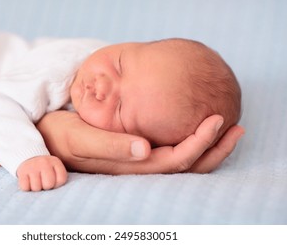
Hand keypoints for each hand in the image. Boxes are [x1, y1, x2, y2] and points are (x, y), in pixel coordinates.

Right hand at [16, 155, 67, 190]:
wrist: (29, 160)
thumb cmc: (45, 171)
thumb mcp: (55, 170)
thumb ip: (58, 179)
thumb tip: (55, 195)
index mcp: (55, 162)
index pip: (61, 179)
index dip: (57, 184)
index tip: (53, 181)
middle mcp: (45, 162)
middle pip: (49, 184)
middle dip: (46, 187)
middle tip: (43, 183)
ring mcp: (33, 166)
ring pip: (36, 187)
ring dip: (36, 188)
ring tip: (36, 182)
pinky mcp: (22, 171)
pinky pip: (25, 187)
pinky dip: (27, 188)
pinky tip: (28, 182)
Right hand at [36, 111, 243, 174]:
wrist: (49, 137)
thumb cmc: (64, 136)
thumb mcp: (82, 138)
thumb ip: (112, 146)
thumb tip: (146, 149)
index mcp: (129, 165)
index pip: (174, 162)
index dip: (199, 144)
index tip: (217, 121)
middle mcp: (138, 166)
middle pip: (185, 164)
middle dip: (213, 148)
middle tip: (236, 126)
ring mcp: (138, 159)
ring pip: (181, 158)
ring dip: (206, 146)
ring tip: (226, 127)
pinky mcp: (135, 149)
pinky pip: (170, 148)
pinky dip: (188, 138)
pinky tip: (195, 124)